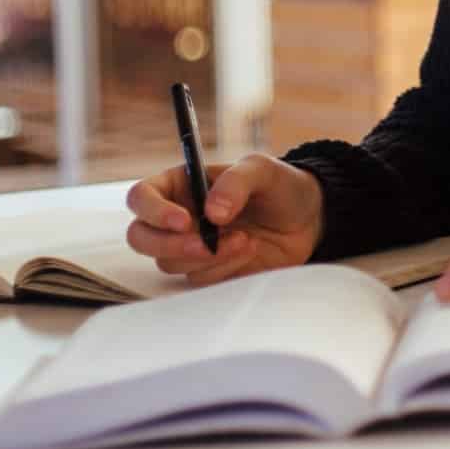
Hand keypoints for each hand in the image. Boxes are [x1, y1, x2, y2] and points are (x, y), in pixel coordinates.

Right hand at [124, 154, 323, 285]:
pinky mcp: (208, 270)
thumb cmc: (279, 185)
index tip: (184, 221)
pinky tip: (250, 249)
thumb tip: (212, 213)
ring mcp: (190, 247)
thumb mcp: (262, 170)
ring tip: (246, 238)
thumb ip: (235, 183)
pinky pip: (200, 278)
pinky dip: (225, 267)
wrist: (308, 217)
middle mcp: (176, 218)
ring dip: (209, 256)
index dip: (153, 212)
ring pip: (171, 263)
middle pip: (141, 238)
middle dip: (170, 245)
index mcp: (179, 186)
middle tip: (207, 243)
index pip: (141, 198)